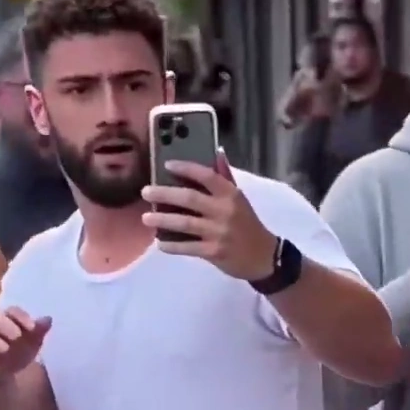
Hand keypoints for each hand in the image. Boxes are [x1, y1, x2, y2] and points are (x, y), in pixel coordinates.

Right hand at [0, 302, 51, 388]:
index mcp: (6, 320)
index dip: (21, 316)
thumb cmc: (16, 354)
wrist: (0, 375)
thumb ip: (39, 332)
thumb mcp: (31, 344)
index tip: (32, 327)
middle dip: (6, 326)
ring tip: (5, 349)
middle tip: (17, 336)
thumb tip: (48, 319)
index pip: (11, 311)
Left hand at [143, 157, 276, 283]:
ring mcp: (218, 232)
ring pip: (185, 223)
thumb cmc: (247, 225)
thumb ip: (225, 178)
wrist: (264, 257)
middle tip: (145, 192)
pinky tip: (160, 243)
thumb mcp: (239, 199)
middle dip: (164, 194)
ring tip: (146, 218)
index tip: (167, 165)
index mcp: (230, 194)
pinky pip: (188, 247)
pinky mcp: (214, 252)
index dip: (186, 168)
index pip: (206, 176)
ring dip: (162, 220)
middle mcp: (224, 211)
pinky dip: (172, 245)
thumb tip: (215, 153)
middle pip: (189, 199)